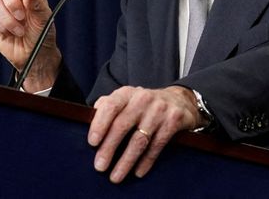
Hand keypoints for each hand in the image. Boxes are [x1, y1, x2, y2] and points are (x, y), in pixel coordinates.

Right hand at [0, 0, 59, 90]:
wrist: (33, 54)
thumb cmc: (43, 34)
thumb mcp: (45, 20)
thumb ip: (38, 6)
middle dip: (11, 0)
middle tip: (22, 16)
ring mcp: (0, 4)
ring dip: (8, 19)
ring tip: (20, 30)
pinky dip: (0, 25)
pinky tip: (9, 32)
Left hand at [88, 85, 203, 182]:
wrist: (180, 100)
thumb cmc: (145, 105)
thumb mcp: (127, 99)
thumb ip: (108, 106)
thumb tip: (88, 118)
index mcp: (127, 93)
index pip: (110, 106)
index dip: (100, 124)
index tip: (92, 142)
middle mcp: (143, 98)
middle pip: (122, 125)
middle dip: (109, 148)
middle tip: (100, 166)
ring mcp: (160, 109)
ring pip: (139, 139)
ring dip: (126, 161)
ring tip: (116, 176)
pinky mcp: (174, 120)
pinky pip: (157, 145)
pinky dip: (146, 161)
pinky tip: (138, 171)